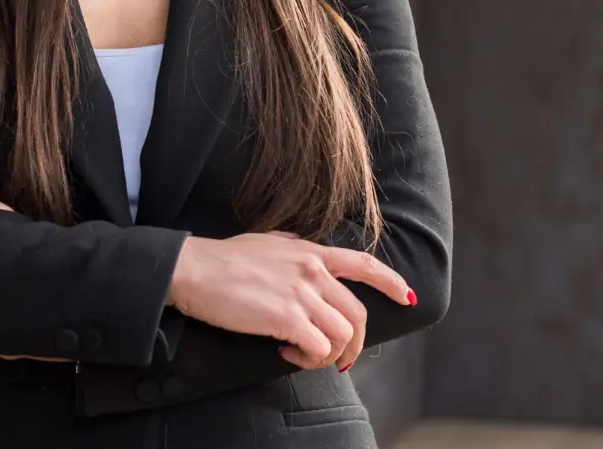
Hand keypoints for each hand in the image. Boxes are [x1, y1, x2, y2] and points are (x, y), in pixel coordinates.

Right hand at [166, 230, 413, 372]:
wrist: (195, 269)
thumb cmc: (224, 258)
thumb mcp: (267, 242)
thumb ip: (292, 247)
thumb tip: (301, 247)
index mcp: (311, 252)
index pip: (364, 264)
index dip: (391, 282)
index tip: (407, 297)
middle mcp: (313, 271)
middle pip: (358, 314)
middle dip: (356, 345)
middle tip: (339, 360)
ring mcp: (301, 293)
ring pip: (343, 335)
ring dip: (327, 355)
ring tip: (301, 354)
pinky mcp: (286, 317)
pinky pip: (318, 347)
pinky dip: (308, 359)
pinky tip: (287, 353)